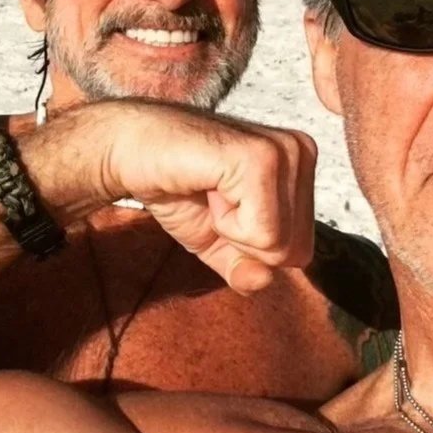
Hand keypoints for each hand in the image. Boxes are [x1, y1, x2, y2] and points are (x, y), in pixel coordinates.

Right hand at [98, 101, 316, 293]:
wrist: (130, 151)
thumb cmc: (176, 188)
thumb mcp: (218, 241)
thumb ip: (246, 268)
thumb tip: (264, 281)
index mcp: (302, 167)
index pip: (300, 251)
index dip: (249, 246)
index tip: (221, 207)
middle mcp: (301, 151)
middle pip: (294, 251)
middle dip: (242, 240)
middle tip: (212, 198)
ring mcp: (284, 151)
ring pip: (278, 244)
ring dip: (230, 228)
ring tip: (210, 189)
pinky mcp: (260, 157)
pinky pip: (261, 232)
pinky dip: (224, 222)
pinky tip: (207, 186)